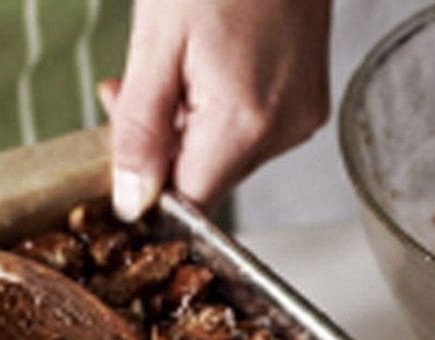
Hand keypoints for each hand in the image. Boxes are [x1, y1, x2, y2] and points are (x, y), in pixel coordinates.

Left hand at [98, 0, 331, 219]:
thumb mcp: (156, 41)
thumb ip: (140, 131)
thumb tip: (134, 201)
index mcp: (243, 121)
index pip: (191, 203)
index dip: (152, 188)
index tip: (128, 154)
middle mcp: (281, 131)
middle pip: (208, 180)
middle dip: (165, 150)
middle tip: (139, 94)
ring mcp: (299, 122)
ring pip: (227, 160)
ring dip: (190, 132)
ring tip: (178, 73)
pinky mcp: (307, 110)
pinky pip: (251, 138)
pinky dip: (220, 119)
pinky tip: (209, 76)